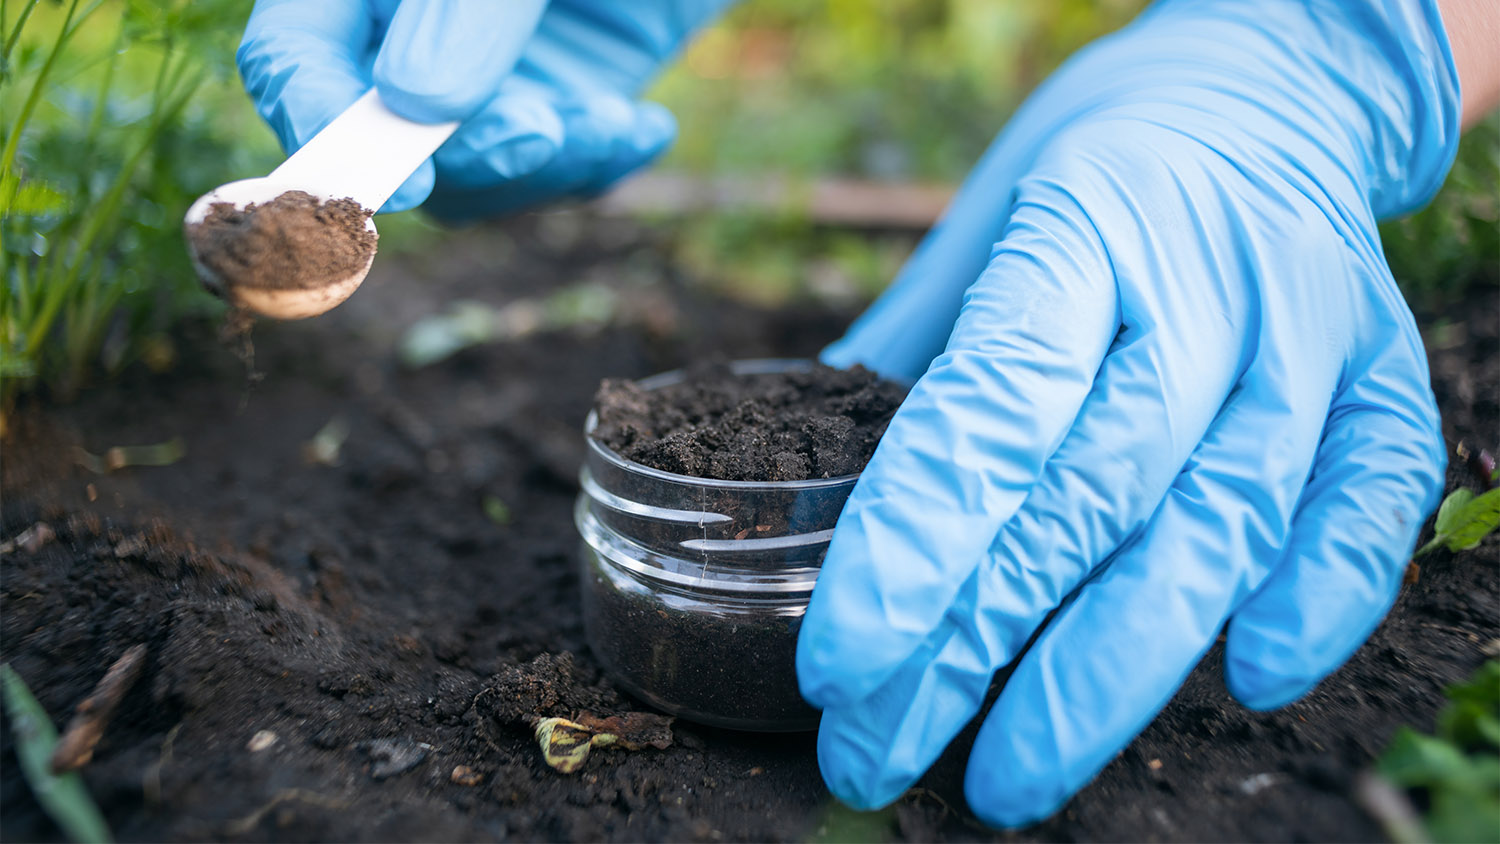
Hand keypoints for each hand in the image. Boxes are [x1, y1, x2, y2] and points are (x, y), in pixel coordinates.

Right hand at [238, 0, 730, 217]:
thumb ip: (466, 7)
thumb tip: (416, 104)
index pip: (294, 56)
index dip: (325, 124)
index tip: (401, 182)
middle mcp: (408, 28)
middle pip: (386, 138)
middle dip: (468, 156)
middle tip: (539, 134)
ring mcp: (486, 69)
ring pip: (472, 175)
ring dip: (546, 168)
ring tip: (613, 120)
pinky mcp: (560, 98)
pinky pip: (554, 171)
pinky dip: (597, 165)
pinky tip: (644, 129)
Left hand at [799, 0, 1459, 826]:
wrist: (1271, 84)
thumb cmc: (1097, 163)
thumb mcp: (987, 219)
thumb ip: (917, 348)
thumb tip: (807, 479)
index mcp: (1083, 227)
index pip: (993, 405)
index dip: (913, 544)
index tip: (839, 664)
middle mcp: (1207, 285)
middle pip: (1089, 496)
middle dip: (976, 646)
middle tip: (875, 750)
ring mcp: (1311, 335)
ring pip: (1220, 526)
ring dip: (1112, 675)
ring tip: (1008, 779)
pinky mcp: (1388, 373)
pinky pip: (1372, 498)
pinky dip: (1324, 597)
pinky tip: (1247, 682)